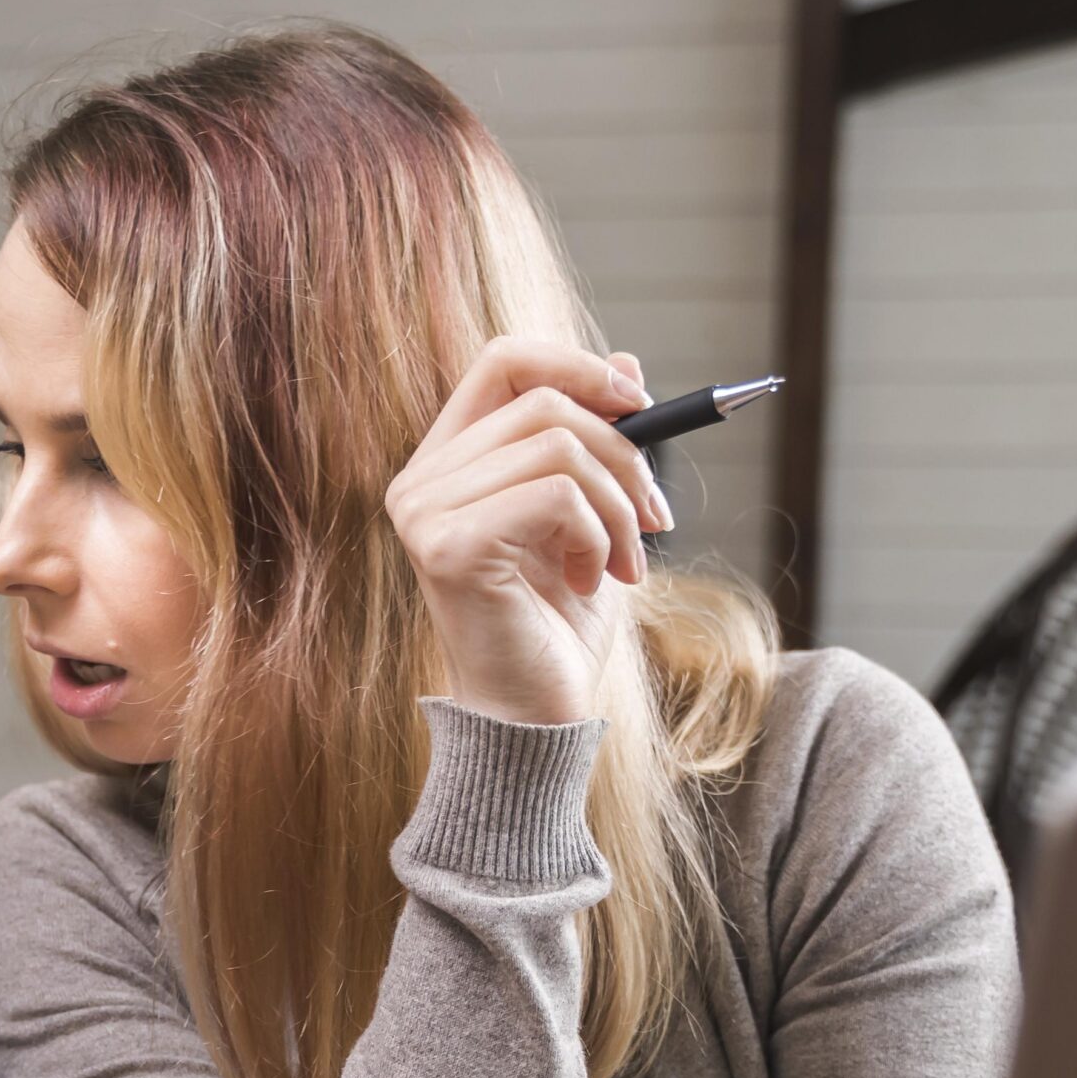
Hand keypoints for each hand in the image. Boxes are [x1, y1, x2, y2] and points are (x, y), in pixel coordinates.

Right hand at [383, 338, 671, 725]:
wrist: (533, 715)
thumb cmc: (556, 623)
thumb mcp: (591, 514)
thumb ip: (596, 440)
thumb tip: (625, 362)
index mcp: (445, 464)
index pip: (503, 362)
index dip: (578, 366)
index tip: (640, 406)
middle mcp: (420, 481)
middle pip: (545, 402)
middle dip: (625, 454)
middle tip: (656, 517)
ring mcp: (425, 513)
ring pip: (559, 445)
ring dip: (619, 505)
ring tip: (625, 562)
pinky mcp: (449, 546)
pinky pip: (556, 495)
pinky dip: (598, 535)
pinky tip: (591, 581)